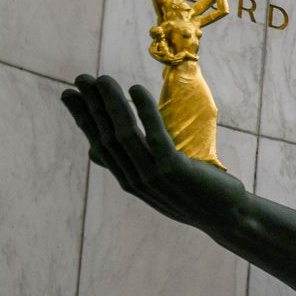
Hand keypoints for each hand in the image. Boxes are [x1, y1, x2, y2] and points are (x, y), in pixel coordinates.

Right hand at [61, 74, 246, 232]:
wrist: (227, 217)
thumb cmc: (194, 196)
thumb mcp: (155, 184)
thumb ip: (129, 167)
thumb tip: (95, 152)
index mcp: (128, 181)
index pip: (98, 145)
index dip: (82, 119)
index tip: (68, 95)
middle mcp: (134, 179)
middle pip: (106, 136)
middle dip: (91, 105)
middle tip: (80, 78)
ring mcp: (152, 175)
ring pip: (125, 133)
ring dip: (112, 103)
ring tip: (103, 79)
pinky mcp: (172, 169)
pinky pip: (154, 134)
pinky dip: (143, 110)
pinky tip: (135, 89)